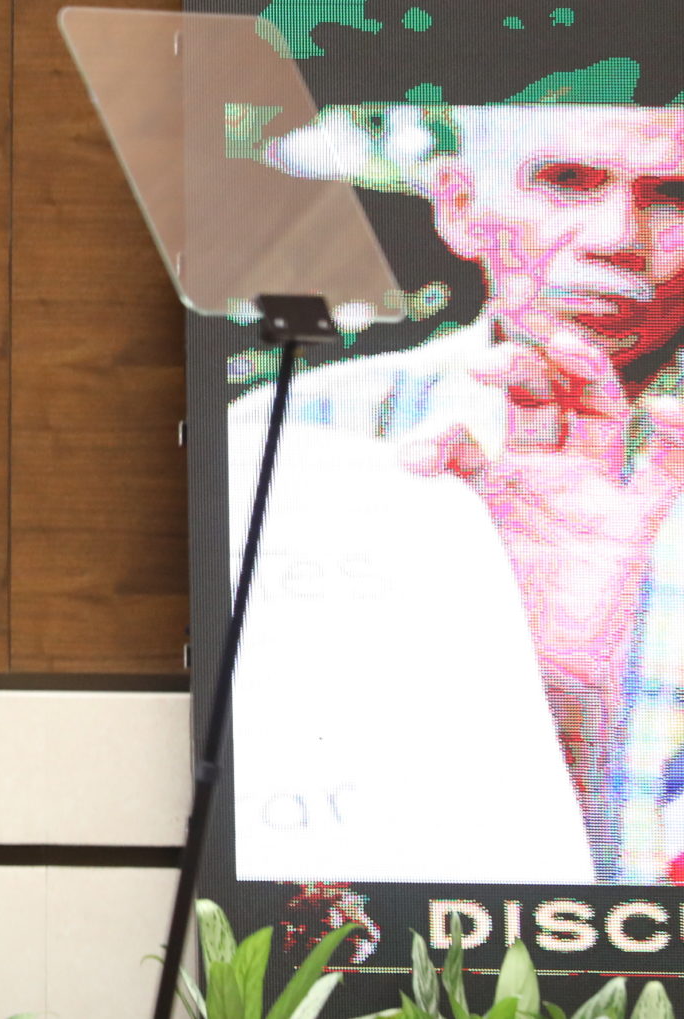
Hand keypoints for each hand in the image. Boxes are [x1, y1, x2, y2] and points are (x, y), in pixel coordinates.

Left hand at [401, 329, 683, 697]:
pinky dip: (676, 439)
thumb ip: (409, 540)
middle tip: (485, 361)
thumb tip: (371, 513)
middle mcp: (539, 477)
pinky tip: (669, 411)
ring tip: (564, 345)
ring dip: (584, 370)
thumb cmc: (492, 618)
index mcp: (487, 483)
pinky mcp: (629, 526)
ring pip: (597, 411)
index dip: (439, 435)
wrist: (543, 679)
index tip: (413, 460)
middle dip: (515, 367)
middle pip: (536, 398)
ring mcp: (587, 494)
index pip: (464, 434)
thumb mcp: (442, 567)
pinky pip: (663, 474)